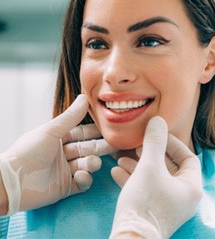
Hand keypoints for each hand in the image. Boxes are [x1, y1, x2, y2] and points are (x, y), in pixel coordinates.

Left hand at [0, 95, 114, 215]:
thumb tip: (84, 97)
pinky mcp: (65, 188)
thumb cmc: (28, 151)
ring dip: (92, 163)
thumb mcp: (51, 131)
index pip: (81, 133)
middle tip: (115, 145)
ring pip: (85, 165)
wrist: (12, 181)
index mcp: (58, 138)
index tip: (109, 128)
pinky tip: (80, 176)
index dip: (95, 131)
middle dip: (100, 147)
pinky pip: (81, 183)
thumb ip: (70, 117)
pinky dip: (84, 179)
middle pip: (86, 149)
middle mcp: (63, 154)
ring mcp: (64, 171)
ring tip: (94, 163)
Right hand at [110, 116, 202, 238]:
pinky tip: (116, 171)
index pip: (188, 157)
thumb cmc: (145, 201)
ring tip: (121, 157)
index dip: (173, 143)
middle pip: (168, 166)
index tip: (156, 136)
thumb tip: (158, 120)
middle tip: (137, 146)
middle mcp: (181, 196)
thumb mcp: (149, 166)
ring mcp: (166, 204)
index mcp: (189, 186)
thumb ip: (154, 142)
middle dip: (150, 154)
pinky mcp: (151, 209)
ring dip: (137, 165)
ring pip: (153, 177)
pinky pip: (144, 188)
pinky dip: (132, 178)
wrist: (130, 237)